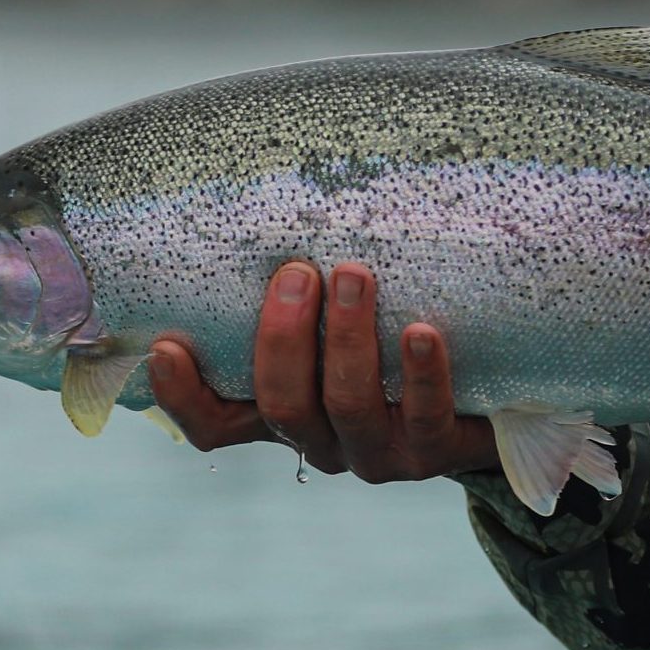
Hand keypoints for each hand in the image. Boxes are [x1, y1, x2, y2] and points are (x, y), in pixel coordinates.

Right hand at [147, 261, 499, 481]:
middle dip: (284, 339)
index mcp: (283, 416)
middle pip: (282, 407)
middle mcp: (323, 441)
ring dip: (348, 340)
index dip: (183, 397)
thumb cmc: (389, 341)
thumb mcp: (334, 322)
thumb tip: (264, 196)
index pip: (215, 426)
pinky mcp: (434, 451)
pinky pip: (423, 415)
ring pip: (347, 407)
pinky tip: (421, 331)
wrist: (481, 399)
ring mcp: (378, 453)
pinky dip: (419, 373)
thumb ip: (299, 292)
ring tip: (357, 275)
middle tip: (297, 273)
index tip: (167, 345)